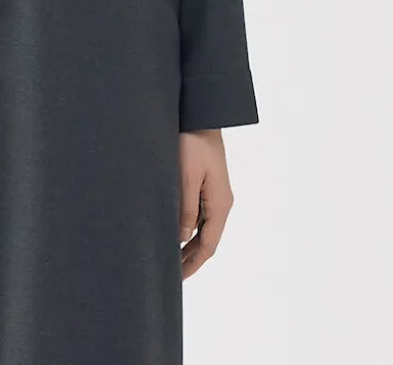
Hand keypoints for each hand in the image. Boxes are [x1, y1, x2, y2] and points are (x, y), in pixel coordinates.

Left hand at [178, 128, 234, 278]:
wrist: (201, 113)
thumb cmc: (192, 142)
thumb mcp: (186, 176)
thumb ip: (185, 208)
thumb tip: (181, 238)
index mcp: (220, 204)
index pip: (207, 245)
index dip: (192, 263)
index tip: (176, 278)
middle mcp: (221, 202)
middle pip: (207, 240)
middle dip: (190, 258)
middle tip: (171, 274)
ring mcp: (216, 193)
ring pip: (203, 228)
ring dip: (189, 244)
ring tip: (170, 258)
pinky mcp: (208, 184)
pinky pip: (200, 214)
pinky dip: (189, 227)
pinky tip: (175, 230)